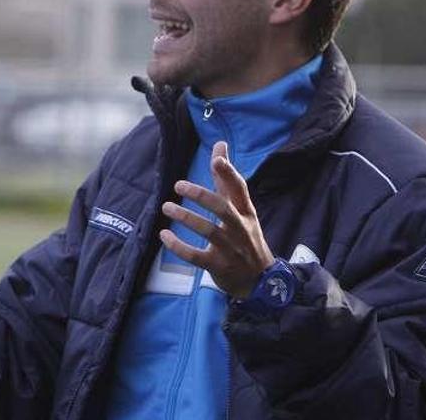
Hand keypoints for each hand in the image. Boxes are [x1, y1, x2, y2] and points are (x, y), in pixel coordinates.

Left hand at [159, 141, 274, 297]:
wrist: (260, 280)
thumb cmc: (246, 237)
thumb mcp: (241, 209)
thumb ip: (226, 179)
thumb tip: (220, 145)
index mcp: (245, 212)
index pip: (240, 189)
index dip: (229, 174)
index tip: (216, 159)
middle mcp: (239, 229)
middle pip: (223, 208)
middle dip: (202, 196)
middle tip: (179, 185)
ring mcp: (230, 249)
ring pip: (208, 231)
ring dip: (186, 218)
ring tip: (167, 207)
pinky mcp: (218, 266)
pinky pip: (196, 256)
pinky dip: (179, 246)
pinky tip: (165, 235)